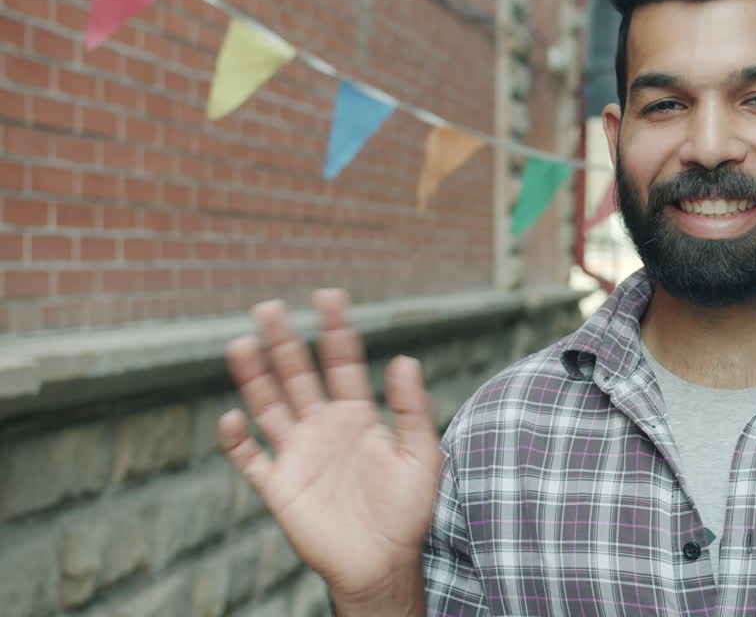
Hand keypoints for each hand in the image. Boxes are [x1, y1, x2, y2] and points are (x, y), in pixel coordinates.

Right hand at [218, 289, 440, 607]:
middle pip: (297, 375)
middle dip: (284, 342)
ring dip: (254, 376)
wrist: (382, 562)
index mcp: (358, 415)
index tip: (327, 295)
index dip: (335, 329)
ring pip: (269, 405)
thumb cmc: (408, 510)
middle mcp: (323, 427)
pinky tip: (232, 417)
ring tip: (241, 343)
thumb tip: (404, 358)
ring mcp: (298, 454)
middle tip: (268, 306)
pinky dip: (237, 440)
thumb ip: (412, 408)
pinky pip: (250, 458)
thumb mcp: (421, 455)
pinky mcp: (279, 485)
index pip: (342, 362)